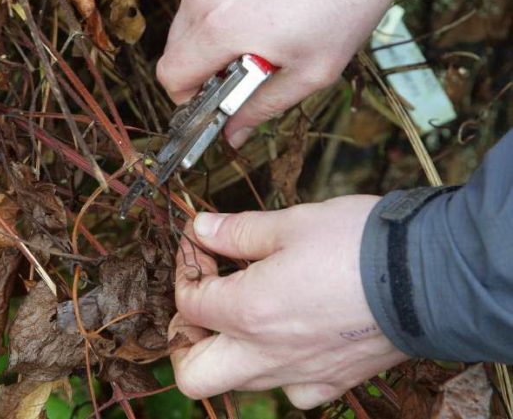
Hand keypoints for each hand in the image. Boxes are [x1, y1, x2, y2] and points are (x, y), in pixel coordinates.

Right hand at [157, 0, 397, 147]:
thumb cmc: (345, 2)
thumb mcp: (312, 71)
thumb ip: (263, 107)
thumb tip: (232, 135)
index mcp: (219, 28)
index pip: (171, 75)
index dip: (187, 95)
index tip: (211, 95)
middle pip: (177, 44)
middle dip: (203, 60)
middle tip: (245, 59)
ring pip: (191, 9)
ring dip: (213, 23)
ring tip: (260, 17)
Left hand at [168, 196, 408, 408]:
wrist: (429, 278)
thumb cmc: (358, 245)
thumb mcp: (290, 223)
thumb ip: (237, 232)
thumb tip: (201, 230)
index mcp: (248, 311)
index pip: (189, 304)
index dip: (188, 271)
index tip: (202, 248)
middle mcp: (267, 354)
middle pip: (195, 375)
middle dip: (187, 341)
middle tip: (204, 304)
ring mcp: (300, 374)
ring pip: (240, 383)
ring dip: (230, 351)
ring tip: (247, 311)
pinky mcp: (333, 382)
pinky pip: (291, 391)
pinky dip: (280, 369)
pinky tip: (292, 335)